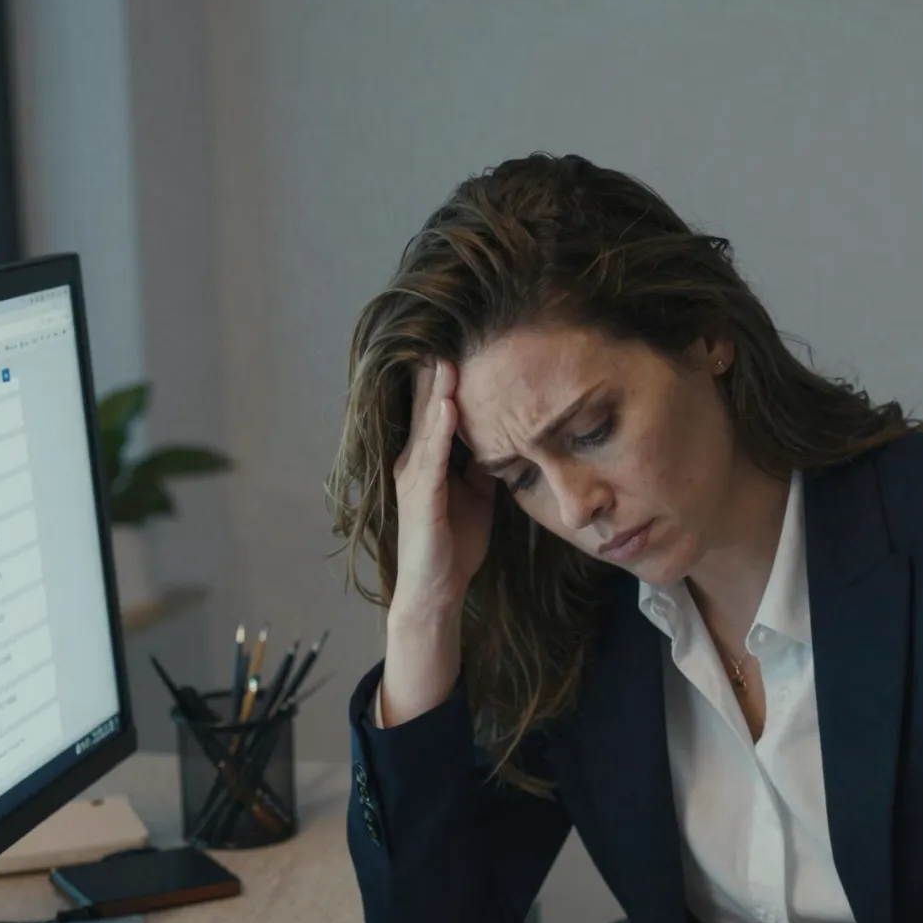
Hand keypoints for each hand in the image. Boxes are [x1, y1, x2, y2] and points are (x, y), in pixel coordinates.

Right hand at [381, 359, 496, 723]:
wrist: (439, 590)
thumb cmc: (455, 542)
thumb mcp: (477, 493)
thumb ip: (483, 463)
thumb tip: (508, 435)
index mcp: (428, 458)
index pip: (438, 408)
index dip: (449, 377)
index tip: (466, 342)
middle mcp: (414, 460)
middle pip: (427, 406)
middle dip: (438, 372)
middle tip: (451, 332)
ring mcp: (414, 478)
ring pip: (425, 426)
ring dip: (437, 393)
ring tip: (448, 359)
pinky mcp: (420, 499)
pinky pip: (431, 459)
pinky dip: (440, 433)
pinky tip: (450, 409)